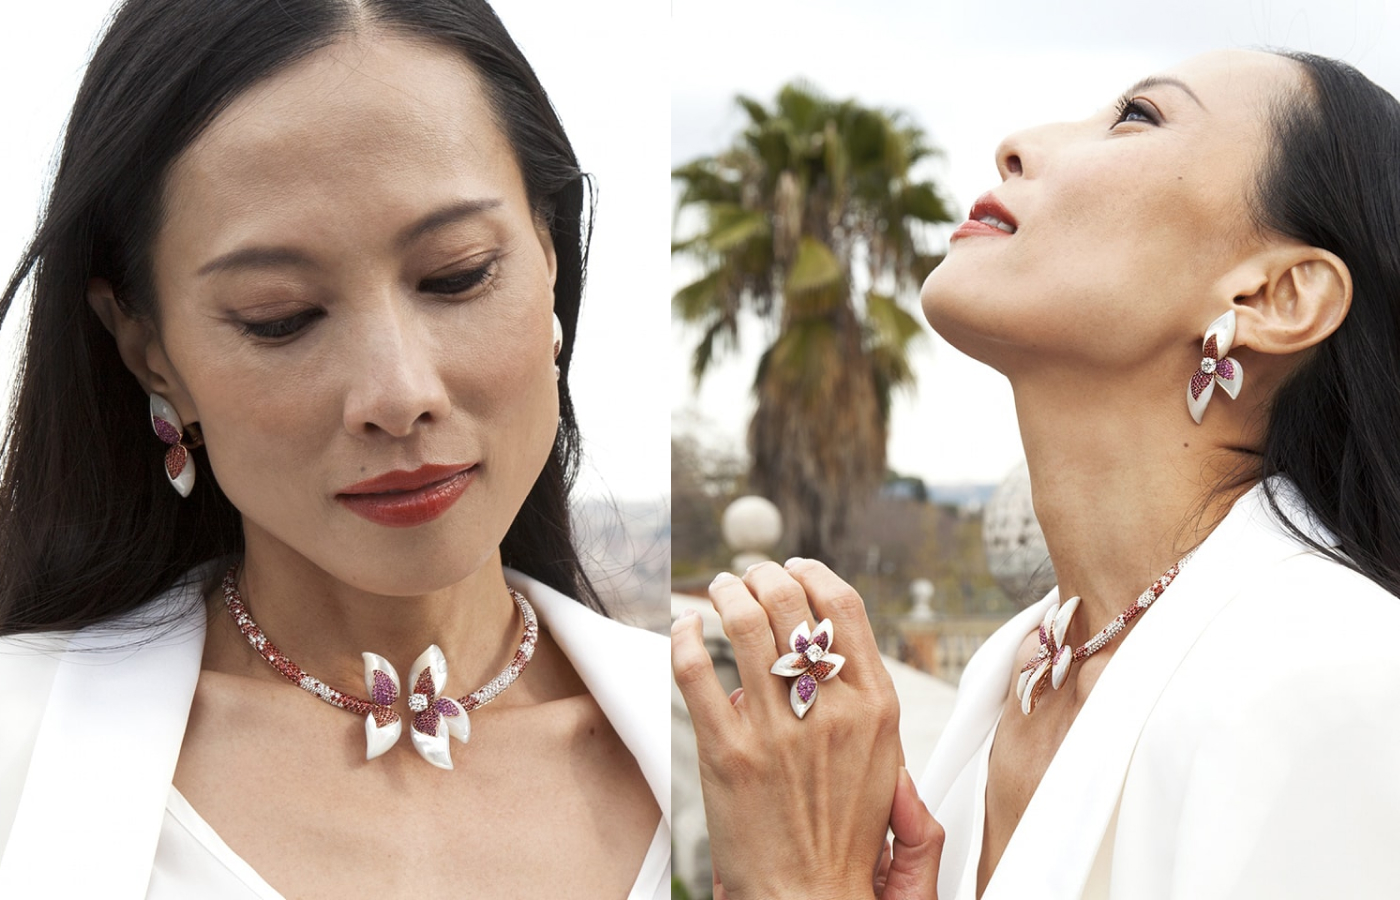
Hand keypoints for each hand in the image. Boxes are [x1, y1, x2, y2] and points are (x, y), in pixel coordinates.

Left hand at [672, 558, 938, 897]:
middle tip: (746, 576)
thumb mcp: (885, 765)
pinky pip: (697, 672)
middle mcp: (829, 711)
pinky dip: (686, 637)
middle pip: (790, 604)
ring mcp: (777, 731)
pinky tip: (685, 627)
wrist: (812, 897)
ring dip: (725, 594)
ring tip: (717, 590)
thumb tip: (835, 658)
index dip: (814, 574)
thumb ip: (867, 706)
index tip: (794, 567)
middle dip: (762, 576)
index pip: (844, 609)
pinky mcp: (728, 753)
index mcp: (874, 709)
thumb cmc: (846, 837)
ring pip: (743, 625)